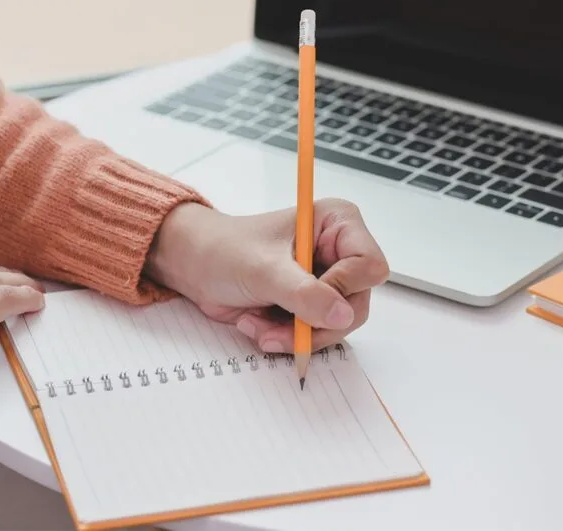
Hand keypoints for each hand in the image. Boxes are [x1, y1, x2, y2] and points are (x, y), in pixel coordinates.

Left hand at [146, 198, 389, 353]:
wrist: (193, 265)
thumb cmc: (223, 249)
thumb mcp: (264, 270)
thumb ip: (305, 293)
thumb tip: (343, 314)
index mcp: (338, 224)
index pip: (369, 265)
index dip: (343, 288)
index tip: (308, 297)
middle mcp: (339, 252)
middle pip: (357, 303)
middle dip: (314, 322)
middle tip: (279, 329)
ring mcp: (327, 281)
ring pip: (338, 324)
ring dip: (296, 334)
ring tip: (260, 325)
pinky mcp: (312, 304)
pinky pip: (317, 334)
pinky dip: (288, 338)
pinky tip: (260, 325)